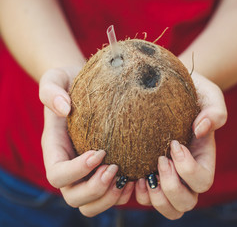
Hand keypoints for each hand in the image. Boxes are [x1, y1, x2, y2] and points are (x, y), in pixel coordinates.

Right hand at [39, 68, 133, 216]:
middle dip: (95, 190)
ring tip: (128, 178)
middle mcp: (70, 167)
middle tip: (116, 168)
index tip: (100, 152)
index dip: (77, 171)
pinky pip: (110, 197)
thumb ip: (51, 91)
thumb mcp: (56, 79)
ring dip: (110, 198)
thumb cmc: (70, 83)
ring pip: (91, 204)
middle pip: (73, 197)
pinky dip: (123, 195)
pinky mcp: (104, 172)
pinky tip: (137, 178)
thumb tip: (64, 108)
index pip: (58, 174)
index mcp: (56, 150)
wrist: (85, 87)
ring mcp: (87, 173)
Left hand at [135, 71, 226, 219]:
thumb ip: (215, 111)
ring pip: (169, 208)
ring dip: (154, 197)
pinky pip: (146, 199)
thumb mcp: (209, 95)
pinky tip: (132, 175)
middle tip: (159, 160)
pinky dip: (139, 193)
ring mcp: (169, 177)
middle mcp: (187, 174)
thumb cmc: (192, 93)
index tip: (174, 143)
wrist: (170, 89)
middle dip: (171, 187)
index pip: (202, 181)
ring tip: (144, 174)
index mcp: (203, 158)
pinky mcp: (150, 174)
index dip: (187, 168)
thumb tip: (201, 130)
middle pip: (186, 203)